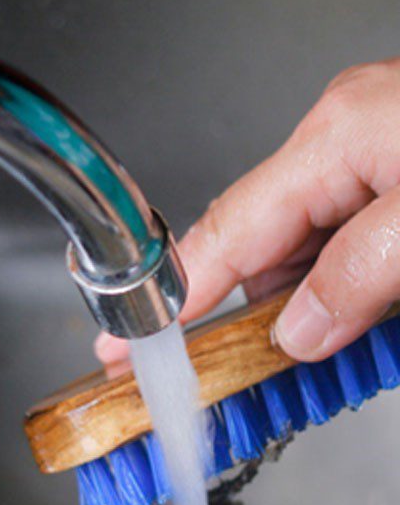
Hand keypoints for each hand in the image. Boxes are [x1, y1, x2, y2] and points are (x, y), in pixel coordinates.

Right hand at [97, 59, 399, 368]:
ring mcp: (369, 147)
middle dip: (251, 308)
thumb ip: (356, 277)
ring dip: (308, 299)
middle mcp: (342, 137)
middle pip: (258, 241)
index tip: (131, 339)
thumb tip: (299, 331)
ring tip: (329, 340)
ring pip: (301, 242)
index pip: (225, 232)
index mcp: (335, 138)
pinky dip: (340, 277)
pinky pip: (338, 231)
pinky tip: (364, 306)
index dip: (175, 295)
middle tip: (244, 367)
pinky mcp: (395, 163)